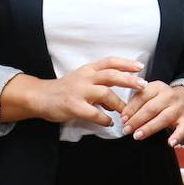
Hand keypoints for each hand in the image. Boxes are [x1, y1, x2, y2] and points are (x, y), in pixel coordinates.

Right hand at [1, 57, 146, 124]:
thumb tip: (117, 95)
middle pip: (111, 75)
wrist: (41, 97)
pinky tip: (109, 122)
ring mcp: (79, 91)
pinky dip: (105, 118)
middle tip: (142, 85)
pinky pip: (94, 113)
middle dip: (129, 80)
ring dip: (119, 103)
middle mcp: (85, 77)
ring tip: (126, 112)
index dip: (126, 63)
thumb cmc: (65, 89)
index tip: (140, 67)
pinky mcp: (74, 106)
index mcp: (88, 69)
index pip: (110, 62)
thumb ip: (99, 83)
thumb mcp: (82, 79)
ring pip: (105, 94)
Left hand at [121, 82, 183, 146]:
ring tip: (137, 136)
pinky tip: (170, 143)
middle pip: (151, 108)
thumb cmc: (164, 99)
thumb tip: (124, 117)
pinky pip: (183, 129)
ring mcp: (179, 108)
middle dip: (137, 120)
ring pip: (163, 118)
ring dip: (149, 128)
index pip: (142, 97)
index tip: (122, 119)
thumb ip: (138, 102)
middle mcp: (169, 96)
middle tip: (126, 130)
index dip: (131, 109)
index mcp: (157, 87)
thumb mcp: (152, 93)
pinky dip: (177, 136)